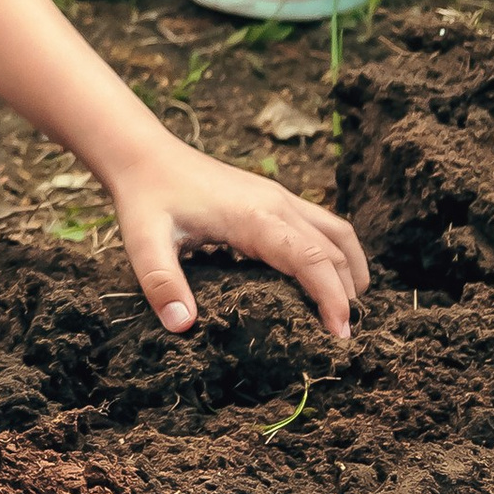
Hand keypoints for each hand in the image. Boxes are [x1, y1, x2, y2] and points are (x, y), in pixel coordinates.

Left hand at [101, 135, 369, 341]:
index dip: (333, 299)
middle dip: (347, 294)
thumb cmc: (146, 198)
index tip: (340, 337)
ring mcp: (279, 197)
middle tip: (344, 340)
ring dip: (350, 270)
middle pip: (334, 250)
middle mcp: (278, 204)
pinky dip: (336, 253)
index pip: (313, 260)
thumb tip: (182, 325)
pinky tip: (326, 278)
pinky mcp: (274, 197)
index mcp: (256, 217)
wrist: (143, 154)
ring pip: (337, 233)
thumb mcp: (144, 242)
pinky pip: (322, 224)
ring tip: (348, 312)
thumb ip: (162, 283)